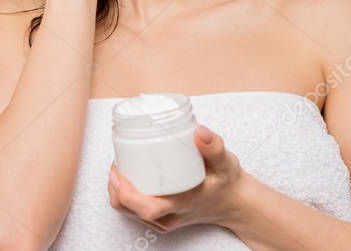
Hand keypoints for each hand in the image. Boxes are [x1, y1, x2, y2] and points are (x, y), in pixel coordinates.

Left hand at [107, 125, 245, 232]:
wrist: (235, 203)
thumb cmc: (227, 183)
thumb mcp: (225, 163)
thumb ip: (214, 147)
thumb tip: (200, 131)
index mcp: (181, 204)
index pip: (146, 208)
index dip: (125, 192)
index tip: (118, 171)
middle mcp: (169, 216)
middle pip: (129, 209)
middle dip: (115, 187)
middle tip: (117, 162)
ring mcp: (164, 220)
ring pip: (129, 211)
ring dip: (118, 190)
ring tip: (119, 167)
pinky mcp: (161, 218)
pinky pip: (134, 211)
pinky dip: (125, 195)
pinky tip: (126, 178)